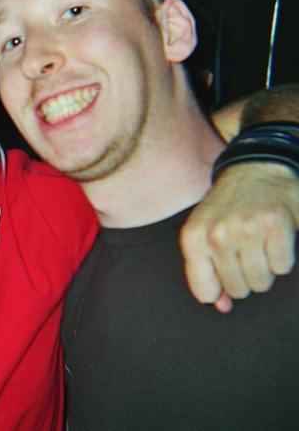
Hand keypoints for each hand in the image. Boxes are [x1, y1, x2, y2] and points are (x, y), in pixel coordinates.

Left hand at [181, 162, 298, 311]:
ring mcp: (247, 229)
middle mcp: (217, 235)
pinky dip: (282, 257)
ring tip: (259, 245)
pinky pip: (283, 266)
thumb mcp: (204, 236)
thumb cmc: (225, 208)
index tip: (225, 273)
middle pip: (237, 290)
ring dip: (265, 268)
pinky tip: (274, 237)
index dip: (219, 289)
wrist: (253, 169)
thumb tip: (222, 307)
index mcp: (193, 239)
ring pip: (262, 282)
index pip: (204, 292)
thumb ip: (208, 273)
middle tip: (246, 253)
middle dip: (245, 277)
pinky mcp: (277, 224)